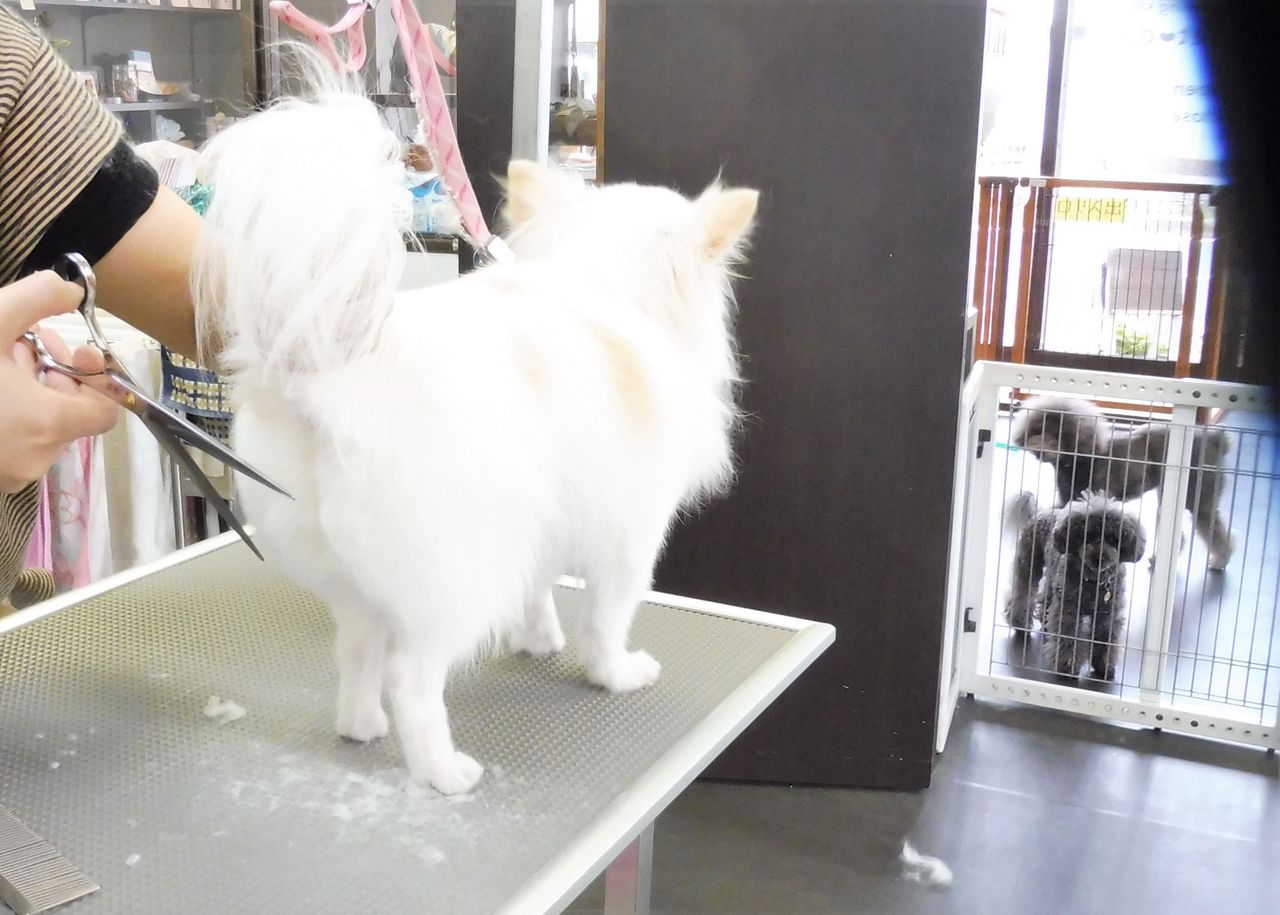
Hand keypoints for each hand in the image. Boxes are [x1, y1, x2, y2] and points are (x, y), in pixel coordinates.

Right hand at [1, 271, 120, 492]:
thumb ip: (39, 297)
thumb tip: (71, 292)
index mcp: (47, 426)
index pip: (106, 413)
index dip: (96, 379)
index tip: (74, 350)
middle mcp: (34, 458)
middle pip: (71, 414)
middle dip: (54, 372)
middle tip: (26, 341)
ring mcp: (6, 473)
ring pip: (39, 426)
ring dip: (27, 388)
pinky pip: (13, 441)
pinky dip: (8, 412)